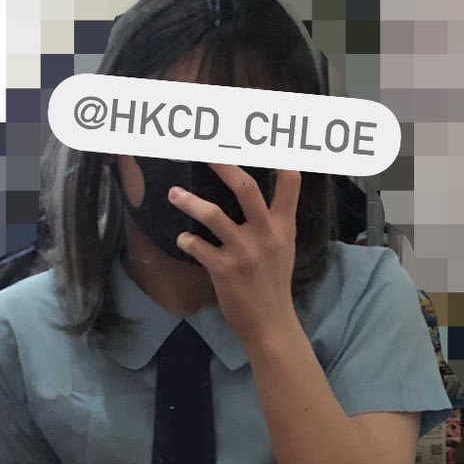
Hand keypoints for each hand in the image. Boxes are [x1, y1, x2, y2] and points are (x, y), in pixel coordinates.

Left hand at [167, 164, 301, 349]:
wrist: (270, 323)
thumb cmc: (273, 283)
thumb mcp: (284, 246)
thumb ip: (275, 219)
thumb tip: (259, 193)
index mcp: (283, 225)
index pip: (289, 182)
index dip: (278, 157)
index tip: (262, 139)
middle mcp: (265, 234)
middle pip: (245, 187)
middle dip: (222, 165)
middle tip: (204, 151)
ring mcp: (244, 251)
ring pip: (213, 214)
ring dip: (189, 201)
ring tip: (174, 193)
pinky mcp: (224, 269)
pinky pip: (197, 246)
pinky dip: (186, 241)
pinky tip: (183, 241)